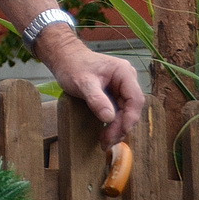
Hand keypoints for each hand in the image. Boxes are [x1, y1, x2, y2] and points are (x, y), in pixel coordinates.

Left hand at [34, 26, 144, 144]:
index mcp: (124, 73)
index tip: (119, 132)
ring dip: (117, 128)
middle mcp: (127, 80)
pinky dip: (112, 123)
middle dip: (121, 126)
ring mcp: (121, 87)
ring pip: (125, 112)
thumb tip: (109, 118)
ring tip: (105, 141)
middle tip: (107, 142)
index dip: (129, 118)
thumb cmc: (72, 66)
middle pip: (131, 108)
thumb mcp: (83, 83)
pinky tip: (105, 133)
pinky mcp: (114, 94)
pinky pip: (118, 111)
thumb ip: (96, 99)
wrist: (63, 58)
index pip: (135, 99)